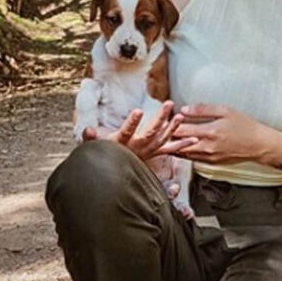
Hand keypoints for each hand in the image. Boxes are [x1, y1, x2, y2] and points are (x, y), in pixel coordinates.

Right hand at [81, 100, 199, 161]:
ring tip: (180, 115)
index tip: (138, 111)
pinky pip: (170, 150)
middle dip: (160, 118)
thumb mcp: (93, 147)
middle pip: (150, 132)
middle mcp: (137, 148)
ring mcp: (147, 151)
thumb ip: (90, 137)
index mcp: (121, 143)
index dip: (132, 123)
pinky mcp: (154, 153)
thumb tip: (87, 129)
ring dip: (173, 127)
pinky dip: (182, 145)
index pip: (126, 132)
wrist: (114, 176)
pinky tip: (194, 139)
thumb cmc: (104, 155)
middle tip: (168, 104)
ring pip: (162, 138)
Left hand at [169, 103, 273, 165]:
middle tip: (161, 129)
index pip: (180, 129)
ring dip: (174, 146)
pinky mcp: (211, 163)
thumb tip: (184, 109)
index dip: (169, 124)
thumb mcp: (225, 111)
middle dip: (168, 136)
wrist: (258, 144)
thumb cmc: (244, 125)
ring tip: (166, 137)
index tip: (163, 118)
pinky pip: (192, 158)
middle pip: (178, 144)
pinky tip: (180, 145)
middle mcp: (207, 147)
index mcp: (210, 132)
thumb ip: (203, 109)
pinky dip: (184, 152)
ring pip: (183, 154)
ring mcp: (208, 157)